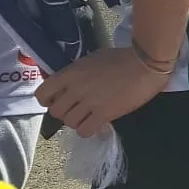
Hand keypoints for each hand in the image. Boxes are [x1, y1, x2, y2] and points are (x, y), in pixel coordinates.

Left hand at [35, 45, 170, 134]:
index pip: (42, 94)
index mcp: (70, 73)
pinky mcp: (104, 114)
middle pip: (55, 111)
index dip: (48, 100)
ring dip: (77, 121)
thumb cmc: (121, 58)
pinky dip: (88, 129)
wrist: (146, 64)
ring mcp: (89, 103)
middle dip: (65, 111)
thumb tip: (69, 85)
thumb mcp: (92, 59)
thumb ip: (76, 74)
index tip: (58, 100)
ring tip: (89, 116)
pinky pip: (85, 131)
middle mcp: (75, 89)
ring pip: (69, 123)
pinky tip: (97, 123)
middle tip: (77, 108)